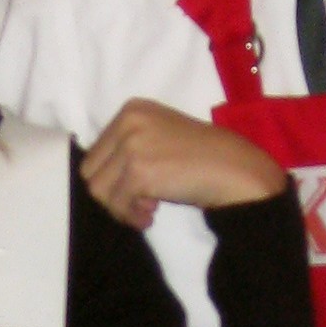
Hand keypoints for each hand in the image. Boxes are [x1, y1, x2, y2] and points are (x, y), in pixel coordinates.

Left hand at [79, 100, 285, 230]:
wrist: (234, 168)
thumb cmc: (203, 157)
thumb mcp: (161, 136)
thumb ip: (131, 145)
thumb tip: (100, 178)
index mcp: (132, 110)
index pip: (97, 151)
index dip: (113, 177)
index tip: (137, 188)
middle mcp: (128, 121)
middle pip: (91, 170)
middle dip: (112, 193)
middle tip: (141, 202)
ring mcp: (132, 145)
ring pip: (98, 190)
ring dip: (121, 207)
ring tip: (147, 210)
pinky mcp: (138, 171)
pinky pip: (117, 204)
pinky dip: (132, 216)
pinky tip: (152, 216)